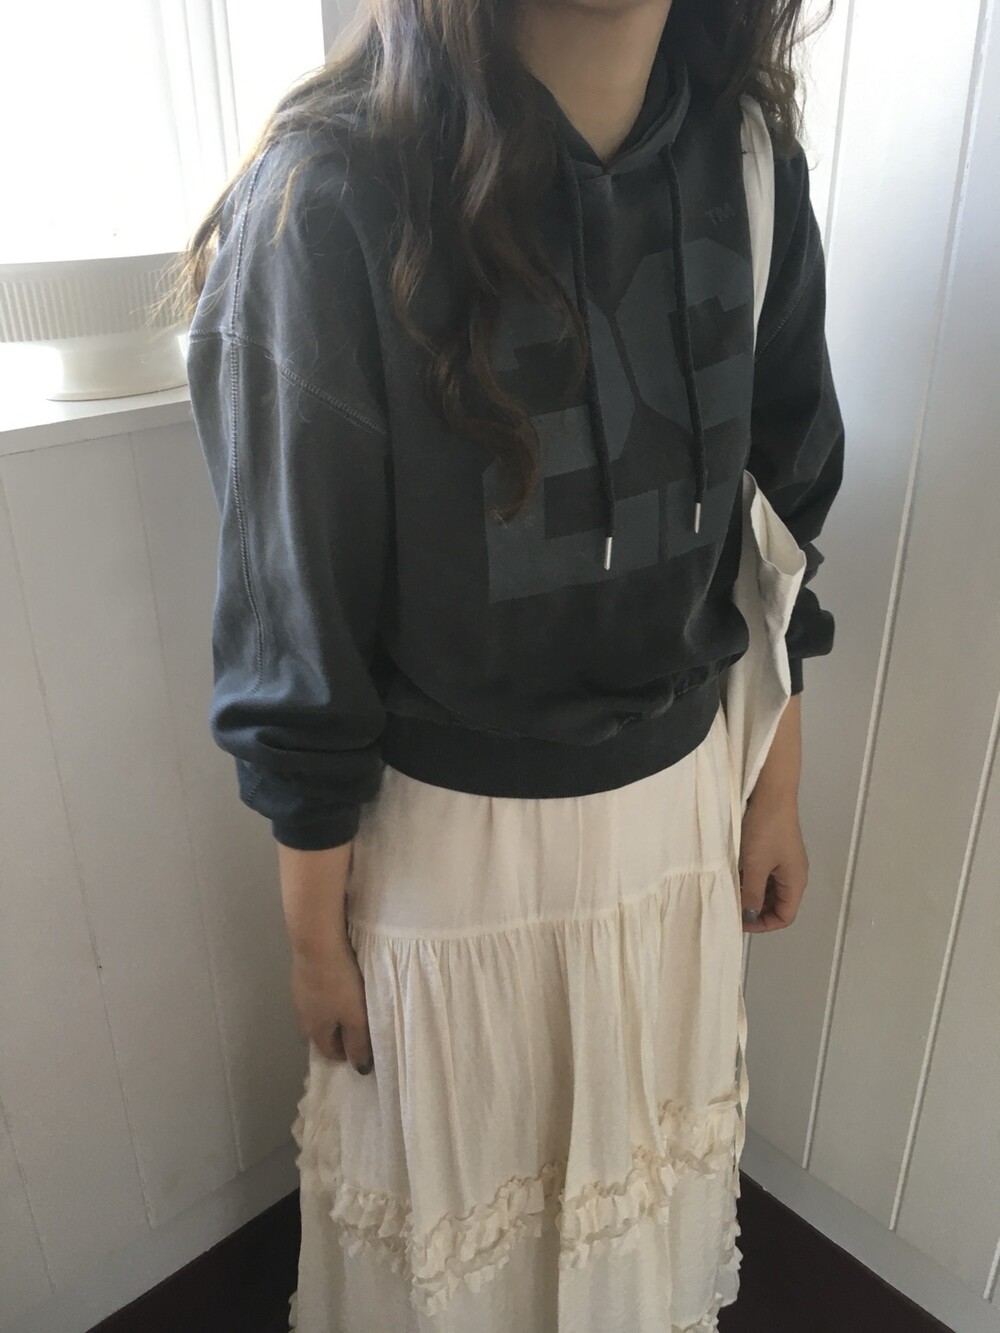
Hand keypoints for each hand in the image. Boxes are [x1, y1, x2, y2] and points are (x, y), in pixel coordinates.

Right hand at [290, 913, 373, 1072]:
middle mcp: (302, 1016)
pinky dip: (329, 995)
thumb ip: (358, 1043)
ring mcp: (299, 994)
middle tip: (360, 1027)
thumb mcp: (356, 1016)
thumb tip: (359, 1069)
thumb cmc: (340, 983)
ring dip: (334, 1014)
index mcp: (314, 1030)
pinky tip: (340, 984)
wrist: (317, 942)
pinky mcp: (301, 975)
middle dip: (339, 1035)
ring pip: (319, 1013)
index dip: (347, 1055)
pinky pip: (317, 994)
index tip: (364, 1048)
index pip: (329, 1054)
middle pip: (322, 1034)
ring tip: (352, 1004)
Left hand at [738, 788, 808, 932]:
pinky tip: (735, 876)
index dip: (764, 924)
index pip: (785, 916)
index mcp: (795, 882)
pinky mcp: (775, 850)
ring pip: (769, 890)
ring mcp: (784, 862)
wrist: (771, 793)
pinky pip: (765, 874)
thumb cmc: (765, 830)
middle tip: (732, 908)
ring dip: (752, 895)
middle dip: (756, 910)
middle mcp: (793, 875)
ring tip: (731, 893)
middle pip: (778, 905)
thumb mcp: (756, 866)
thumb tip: (749, 917)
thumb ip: (752, 894)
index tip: (740, 921)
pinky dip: (752, 880)